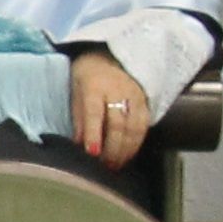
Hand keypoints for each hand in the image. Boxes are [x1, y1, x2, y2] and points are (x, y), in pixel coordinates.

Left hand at [72, 52, 153, 167]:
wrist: (112, 55)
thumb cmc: (88, 76)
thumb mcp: (76, 90)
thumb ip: (79, 117)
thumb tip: (78, 143)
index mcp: (94, 86)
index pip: (94, 112)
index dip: (94, 134)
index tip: (92, 153)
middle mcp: (117, 91)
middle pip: (118, 124)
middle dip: (112, 148)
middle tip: (104, 166)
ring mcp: (135, 96)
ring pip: (134, 127)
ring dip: (125, 150)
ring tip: (116, 165)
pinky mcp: (146, 102)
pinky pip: (144, 126)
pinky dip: (136, 143)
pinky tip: (128, 155)